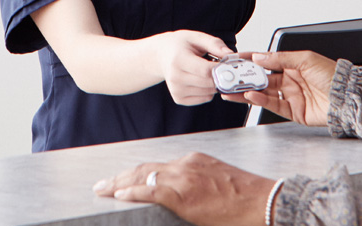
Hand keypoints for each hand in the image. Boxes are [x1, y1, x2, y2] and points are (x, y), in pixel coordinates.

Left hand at [94, 152, 274, 225]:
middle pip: (145, 169)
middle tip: (102, 185)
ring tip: (103, 190)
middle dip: (121, 177)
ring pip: (143, 177)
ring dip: (119, 184)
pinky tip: (118, 196)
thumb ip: (197, 184)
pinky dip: (132, 192)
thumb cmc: (244, 196)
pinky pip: (150, 191)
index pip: (157, 167)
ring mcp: (184, 178)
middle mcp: (186, 164)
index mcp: (194, 160)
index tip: (123, 181)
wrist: (260, 200)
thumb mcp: (217, 182)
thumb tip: (183, 197)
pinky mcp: (183, 194)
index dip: (136, 174)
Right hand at [153, 31, 233, 105]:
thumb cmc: (181, 45)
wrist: (161, 55)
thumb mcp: (197, 37)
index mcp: (179, 60)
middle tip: (222, 66)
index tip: (229, 63)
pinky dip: (209, 90)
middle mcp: (175, 78)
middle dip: (221, 76)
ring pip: (209, 93)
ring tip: (208, 71)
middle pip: (209, 83)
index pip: (206, 71)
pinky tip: (203, 79)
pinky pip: (205, 98)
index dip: (221, 68)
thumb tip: (231, 55)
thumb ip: (215, 45)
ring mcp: (176, 90)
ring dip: (215, 83)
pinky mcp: (179, 99)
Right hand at [224, 51, 335, 126]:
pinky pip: (273, 105)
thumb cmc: (333, 76)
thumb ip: (281, 59)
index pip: (267, 62)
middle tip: (229, 77)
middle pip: (263, 79)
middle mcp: (291, 81)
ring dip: (248, 91)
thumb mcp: (306, 59)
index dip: (251, 61)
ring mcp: (291, 97)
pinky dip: (260, 100)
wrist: (346, 97)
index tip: (236, 60)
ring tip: (233, 90)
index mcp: (294, 66)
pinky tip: (251, 95)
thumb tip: (260, 56)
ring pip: (264, 93)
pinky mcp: (293, 112)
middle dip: (245, 79)